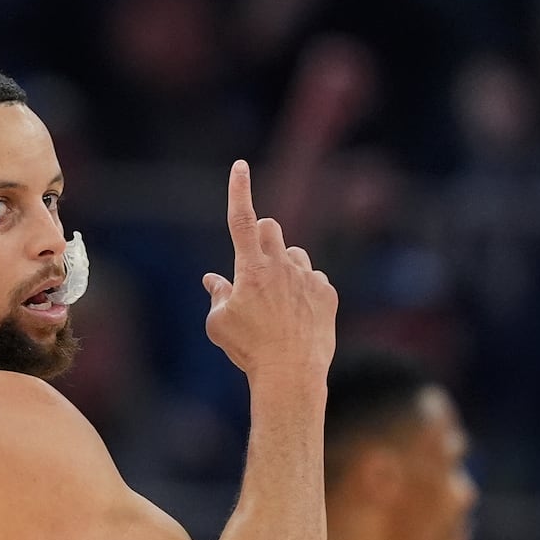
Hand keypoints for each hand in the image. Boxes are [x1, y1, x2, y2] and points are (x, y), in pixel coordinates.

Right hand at [202, 160, 336, 381]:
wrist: (291, 373)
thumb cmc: (248, 349)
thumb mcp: (219, 324)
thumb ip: (217, 295)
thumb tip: (212, 280)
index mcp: (250, 268)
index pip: (241, 219)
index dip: (239, 190)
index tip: (241, 166)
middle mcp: (281, 265)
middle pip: (270, 229)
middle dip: (261, 239)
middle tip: (255, 267)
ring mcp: (307, 278)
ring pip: (294, 254)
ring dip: (284, 266)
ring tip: (277, 302)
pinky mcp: (326, 293)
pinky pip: (314, 279)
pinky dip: (304, 290)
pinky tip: (297, 317)